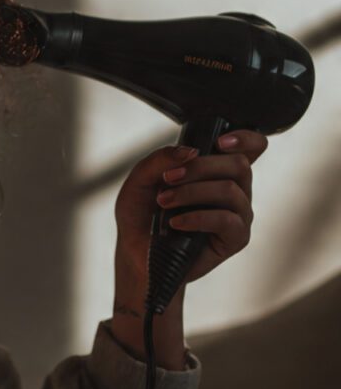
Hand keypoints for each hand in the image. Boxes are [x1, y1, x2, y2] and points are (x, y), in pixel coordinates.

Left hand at [113, 131, 267, 286]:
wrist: (136, 250)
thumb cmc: (142, 213)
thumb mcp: (141, 180)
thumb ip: (160, 159)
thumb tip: (190, 151)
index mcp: (218, 170)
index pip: (253, 147)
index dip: (245, 138)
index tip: (219, 141)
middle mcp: (235, 189)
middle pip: (238, 163)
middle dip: (200, 167)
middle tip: (168, 178)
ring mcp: (238, 213)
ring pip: (229, 189)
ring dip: (191, 192)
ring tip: (164, 202)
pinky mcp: (236, 238)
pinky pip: (226, 220)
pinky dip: (197, 217)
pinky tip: (175, 223)